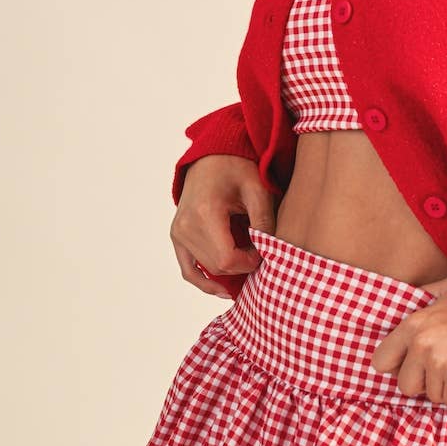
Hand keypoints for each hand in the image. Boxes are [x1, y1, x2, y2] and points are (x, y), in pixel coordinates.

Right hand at [170, 154, 276, 297]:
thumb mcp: (257, 189)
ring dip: (229, 270)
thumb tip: (269, 251)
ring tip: (248, 262)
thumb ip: (264, 221)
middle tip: (261, 253)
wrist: (211, 156)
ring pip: (207, 270)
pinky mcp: (177, 236)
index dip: (250, 262)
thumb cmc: (236, 168)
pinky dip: (205, 281)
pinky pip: (188, 270)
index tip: (265, 251)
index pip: (227, 258)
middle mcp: (185, 225)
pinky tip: (223, 289)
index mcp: (204, 213)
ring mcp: (178, 232)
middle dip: (243, 266)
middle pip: (218, 266)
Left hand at [370, 275, 446, 413]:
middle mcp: (421, 346)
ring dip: (446, 389)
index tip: (411, 366)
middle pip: (405, 386)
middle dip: (422, 383)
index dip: (396, 366)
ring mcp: (440, 364)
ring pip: (432, 395)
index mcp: (413, 325)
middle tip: (440, 374)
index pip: (380, 360)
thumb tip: (412, 296)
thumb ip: (427, 293)